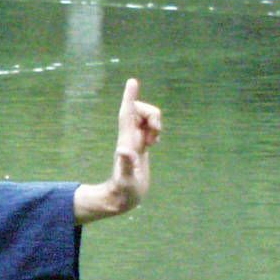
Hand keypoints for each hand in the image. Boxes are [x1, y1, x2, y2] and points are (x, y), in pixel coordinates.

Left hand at [110, 78, 160, 210]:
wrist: (123, 197)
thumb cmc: (124, 191)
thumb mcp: (126, 180)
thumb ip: (125, 166)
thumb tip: (123, 150)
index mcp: (127, 141)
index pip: (127, 114)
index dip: (129, 98)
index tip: (132, 81)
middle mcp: (130, 137)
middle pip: (141, 110)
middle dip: (153, 114)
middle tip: (155, 135)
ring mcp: (135, 140)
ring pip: (148, 117)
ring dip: (156, 123)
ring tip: (154, 143)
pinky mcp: (141, 145)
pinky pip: (150, 127)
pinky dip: (156, 130)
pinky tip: (154, 143)